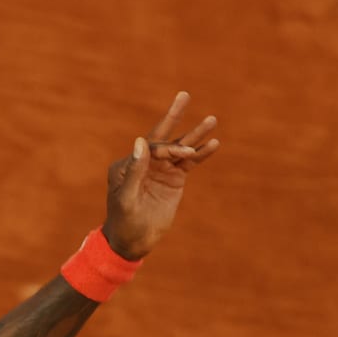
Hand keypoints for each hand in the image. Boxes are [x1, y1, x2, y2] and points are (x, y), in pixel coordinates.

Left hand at [101, 91, 219, 259]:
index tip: (183, 154)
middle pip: (162, 136)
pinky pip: (189, 163)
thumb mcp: (127, 198)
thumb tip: (141, 141)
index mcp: (127, 164)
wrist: (133, 241)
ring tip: (212, 120)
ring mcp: (160, 169)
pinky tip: (213, 144)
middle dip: (174, 116)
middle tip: (184, 95)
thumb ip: (135, 171)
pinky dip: (201, 154)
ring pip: (179, 148)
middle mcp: (144, 162)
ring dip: (195, 135)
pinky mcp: (173, 179)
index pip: (150, 148)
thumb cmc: (124, 221)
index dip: (168, 148)